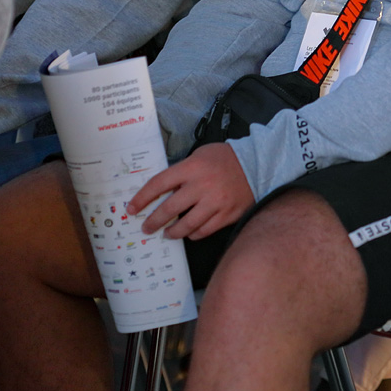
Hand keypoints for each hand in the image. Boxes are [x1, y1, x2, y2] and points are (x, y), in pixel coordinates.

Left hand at [126, 142, 254, 240]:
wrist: (258, 164)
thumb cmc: (224, 158)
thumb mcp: (200, 156)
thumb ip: (182, 172)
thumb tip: (164, 193)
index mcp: (192, 167)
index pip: (159, 184)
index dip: (142, 198)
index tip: (131, 208)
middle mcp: (202, 186)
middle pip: (169, 209)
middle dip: (153, 221)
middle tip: (146, 227)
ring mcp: (216, 202)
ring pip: (186, 225)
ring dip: (172, 232)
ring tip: (166, 233)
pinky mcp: (228, 214)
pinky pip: (204, 230)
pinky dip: (193, 233)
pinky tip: (189, 232)